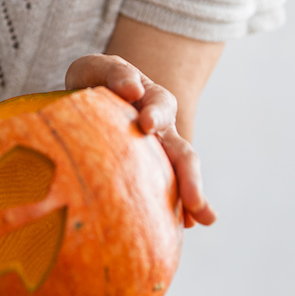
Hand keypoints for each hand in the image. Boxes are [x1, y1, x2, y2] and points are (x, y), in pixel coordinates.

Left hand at [66, 53, 216, 226]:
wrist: (93, 95)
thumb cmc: (96, 81)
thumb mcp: (97, 68)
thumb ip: (114, 72)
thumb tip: (131, 89)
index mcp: (152, 100)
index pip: (160, 104)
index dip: (155, 113)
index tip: (146, 124)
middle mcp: (163, 131)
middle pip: (182, 152)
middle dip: (190, 176)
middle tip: (194, 200)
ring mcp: (159, 155)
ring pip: (180, 176)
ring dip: (192, 198)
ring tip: (201, 219)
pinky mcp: (150, 172)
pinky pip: (165, 192)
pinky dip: (174, 208)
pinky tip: (179, 227)